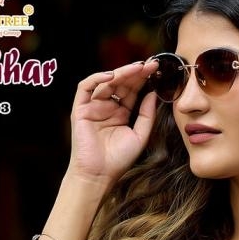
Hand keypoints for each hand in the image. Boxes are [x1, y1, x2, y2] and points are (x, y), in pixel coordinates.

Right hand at [65, 58, 158, 192]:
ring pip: (106, 82)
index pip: (132, 90)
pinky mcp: (80, 108)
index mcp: (121, 112)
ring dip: (121, 73)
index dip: (144, 79)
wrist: (99, 175)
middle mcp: (107, 107)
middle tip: (150, 65)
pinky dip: (97, 78)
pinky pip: (86, 87)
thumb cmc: (118, 159)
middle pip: (121, 83)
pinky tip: (112, 75)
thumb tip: (154, 93)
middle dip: (135, 72)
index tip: (157, 70)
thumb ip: (147, 114)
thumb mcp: (140, 135)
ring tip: (137, 68)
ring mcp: (93, 106)